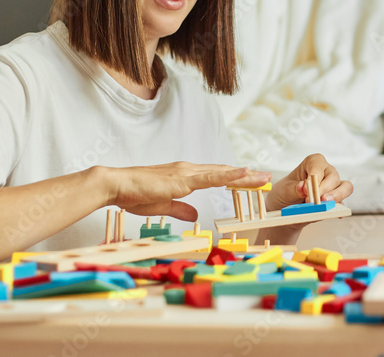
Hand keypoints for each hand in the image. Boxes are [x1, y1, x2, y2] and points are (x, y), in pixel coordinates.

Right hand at [105, 163, 270, 220]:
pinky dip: (229, 174)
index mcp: (185, 177)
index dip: (234, 178)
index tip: (252, 180)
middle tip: (266, 177)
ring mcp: (187, 172)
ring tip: (262, 176)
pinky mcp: (183, 178)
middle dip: (246, 176)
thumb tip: (195, 214)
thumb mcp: (164, 205)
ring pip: (222, 172)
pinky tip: (244, 172)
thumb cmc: (136, 195)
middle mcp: (189, 170)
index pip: (216, 177)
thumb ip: (181, 209)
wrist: (118, 186)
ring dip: (244, 175)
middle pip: (224, 173)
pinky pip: (211, 176)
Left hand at [264, 154, 352, 211]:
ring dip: (336, 196)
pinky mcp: (336, 201)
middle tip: (313, 200)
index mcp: (313, 163)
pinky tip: (335, 214)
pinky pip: (343, 203)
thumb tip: (303, 187)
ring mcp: (333, 186)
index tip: (306, 188)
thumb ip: (294, 189)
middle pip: (333, 176)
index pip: (317, 164)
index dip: (314, 176)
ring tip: (325, 204)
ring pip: (345, 187)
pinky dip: (339, 208)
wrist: (285, 209)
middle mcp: (326, 172)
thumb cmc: (285, 193)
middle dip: (324, 189)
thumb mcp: (284, 190)